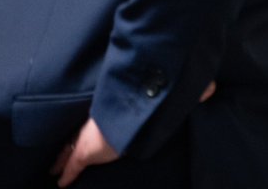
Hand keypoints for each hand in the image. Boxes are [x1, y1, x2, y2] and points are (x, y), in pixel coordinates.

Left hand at [49, 83, 214, 185]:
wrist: (135, 104)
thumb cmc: (151, 98)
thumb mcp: (168, 98)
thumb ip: (187, 93)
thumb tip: (212, 87)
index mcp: (114, 111)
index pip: (101, 122)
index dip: (93, 129)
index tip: (88, 133)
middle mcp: (99, 124)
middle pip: (81, 136)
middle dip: (71, 144)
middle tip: (62, 153)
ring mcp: (89, 137)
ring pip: (71, 150)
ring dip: (63, 159)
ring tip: (55, 168)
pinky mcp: (84, 151)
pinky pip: (72, 165)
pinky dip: (66, 173)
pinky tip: (60, 182)